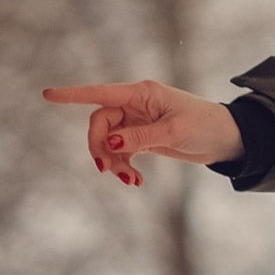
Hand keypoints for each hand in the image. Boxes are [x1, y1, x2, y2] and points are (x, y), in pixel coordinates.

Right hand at [44, 77, 241, 186]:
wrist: (226, 139)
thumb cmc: (205, 126)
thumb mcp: (174, 131)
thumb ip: (140, 137)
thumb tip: (110, 143)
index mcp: (142, 93)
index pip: (100, 93)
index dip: (73, 95)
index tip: (48, 95)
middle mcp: (135, 104)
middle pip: (100, 123)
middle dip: (99, 147)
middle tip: (107, 169)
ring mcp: (137, 121)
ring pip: (108, 141)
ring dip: (112, 162)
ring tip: (130, 179)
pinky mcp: (142, 137)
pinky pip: (120, 152)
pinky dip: (123, 166)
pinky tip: (136, 180)